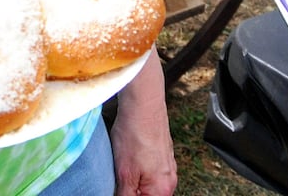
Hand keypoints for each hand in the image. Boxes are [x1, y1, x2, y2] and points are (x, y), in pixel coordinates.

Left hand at [111, 55, 177, 194]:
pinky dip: (137, 166)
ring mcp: (167, 165)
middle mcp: (169, 180)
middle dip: (130, 189)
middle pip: (147, 194)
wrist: (143, 102)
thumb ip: (125, 195)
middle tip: (117, 176)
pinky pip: (149, 168)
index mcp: (162, 189)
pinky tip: (127, 154)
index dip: (126, 195)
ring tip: (122, 163)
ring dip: (134, 179)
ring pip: (147, 182)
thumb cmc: (135, 133)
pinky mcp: (162, 153)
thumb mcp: (124, 172)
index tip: (118, 186)